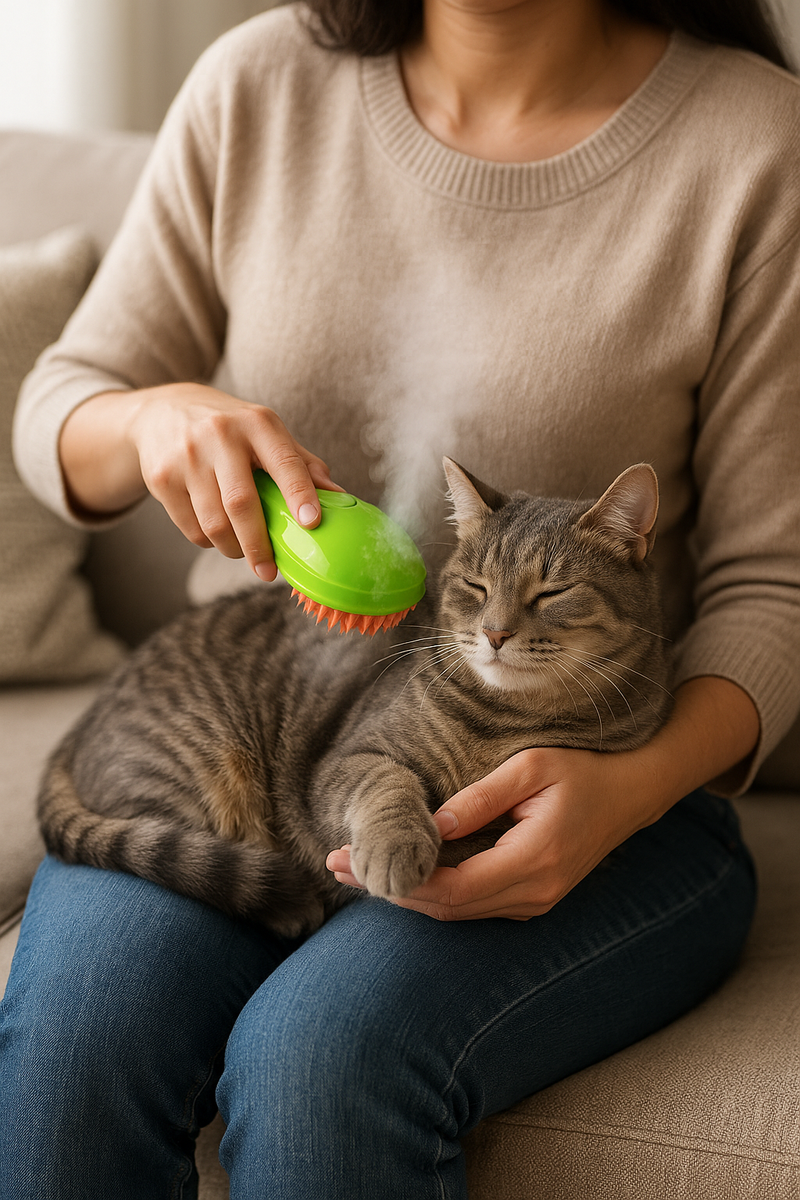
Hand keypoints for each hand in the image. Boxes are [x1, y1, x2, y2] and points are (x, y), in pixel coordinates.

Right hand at [61, 383, 340, 579]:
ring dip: (233, 548)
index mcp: (257, 423)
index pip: (284, 461)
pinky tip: (217, 533)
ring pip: (213, 523)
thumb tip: (340, 497)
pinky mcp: (160, 477)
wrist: (161, 412)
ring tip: (242, 551)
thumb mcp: (266, 433)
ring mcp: (186, 456)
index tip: (312, 523)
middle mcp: (220, 435)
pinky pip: (191, 528)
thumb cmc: (230, 429)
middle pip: (241, 503)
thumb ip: (302, 464)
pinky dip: (209, 541)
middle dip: (258, 545)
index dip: (300, 493)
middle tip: (269, 572)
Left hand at [327, 746, 664, 920]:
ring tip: (358, 868)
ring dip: (408, 894)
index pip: (452, 888)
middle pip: (447, 908)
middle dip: (390, 889)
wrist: (632, 794)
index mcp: (534, 860)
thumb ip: (480, 797)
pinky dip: (434, 892)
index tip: (352, 859)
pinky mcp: (532, 899)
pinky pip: (473, 904)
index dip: (399, 880)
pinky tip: (404, 872)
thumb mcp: (531, 768)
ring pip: (458, 912)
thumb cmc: (583, 771)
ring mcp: (536, 902)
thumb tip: (432, 825)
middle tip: (337, 864)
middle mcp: (535, 893)